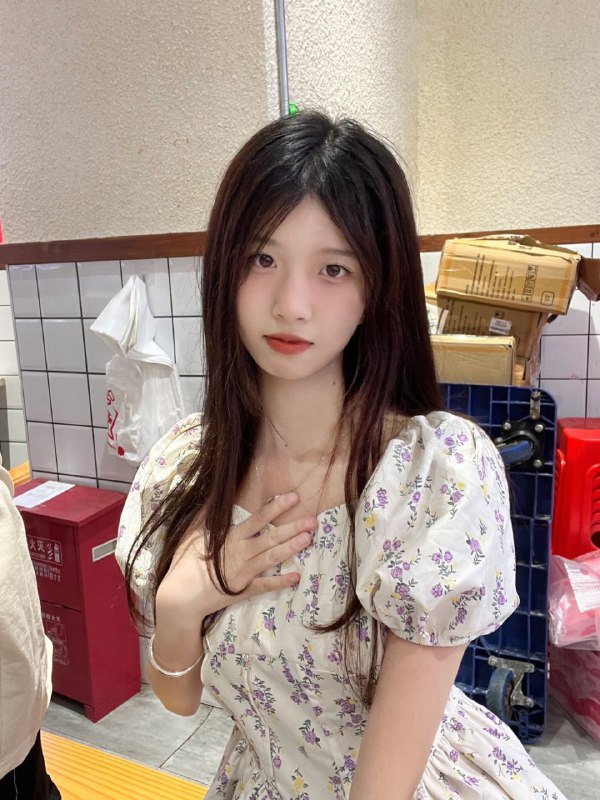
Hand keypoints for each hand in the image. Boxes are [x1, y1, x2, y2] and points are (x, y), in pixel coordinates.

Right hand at [157, 492, 314, 622]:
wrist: (179, 597)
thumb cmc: (184, 564)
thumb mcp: (193, 536)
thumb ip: (206, 518)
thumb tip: (212, 497)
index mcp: (230, 538)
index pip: (258, 519)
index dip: (276, 508)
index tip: (294, 498)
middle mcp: (241, 553)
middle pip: (272, 538)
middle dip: (293, 528)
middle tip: (313, 520)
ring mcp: (244, 572)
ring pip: (273, 558)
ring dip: (292, 548)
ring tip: (309, 539)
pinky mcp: (244, 590)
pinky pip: (266, 585)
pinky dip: (281, 581)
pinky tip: (296, 576)